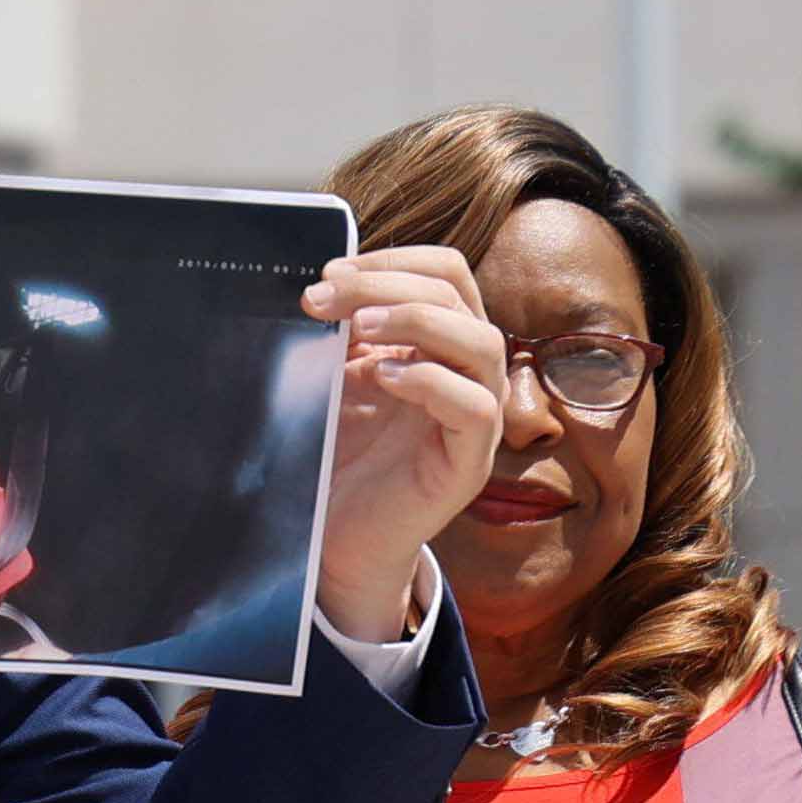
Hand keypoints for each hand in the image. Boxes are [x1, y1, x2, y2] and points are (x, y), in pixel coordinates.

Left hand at [301, 246, 505, 638]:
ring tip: (360, 327)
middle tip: (323, 296)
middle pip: (457, 296)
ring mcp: (477, 416)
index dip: (394, 261)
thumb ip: (338, 336)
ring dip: (416, 321)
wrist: (336, 541)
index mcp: (440, 344)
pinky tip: (383, 377)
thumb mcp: (332, 382)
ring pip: (481, 341)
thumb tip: (320, 286)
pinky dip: (432, 381)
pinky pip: (475, 407)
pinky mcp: (470, 462)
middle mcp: (468, 372)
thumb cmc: (337, 458)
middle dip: (386, 285)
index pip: (445, 273)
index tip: (330, 271)